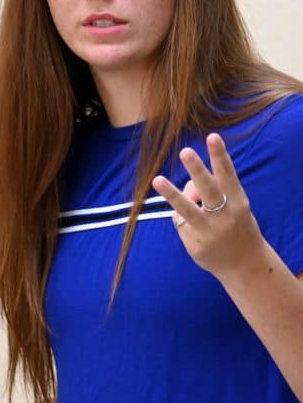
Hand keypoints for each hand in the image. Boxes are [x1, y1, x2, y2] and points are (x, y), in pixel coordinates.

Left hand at [151, 132, 265, 282]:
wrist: (246, 266)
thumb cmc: (236, 226)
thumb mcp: (233, 208)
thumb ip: (212, 192)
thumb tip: (185, 186)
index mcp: (238, 203)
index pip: (228, 174)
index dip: (220, 155)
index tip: (212, 136)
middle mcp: (224, 216)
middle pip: (208, 189)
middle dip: (197, 169)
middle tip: (186, 151)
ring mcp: (209, 231)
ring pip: (187, 209)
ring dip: (172, 193)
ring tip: (157, 179)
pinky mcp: (194, 244)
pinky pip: (180, 222)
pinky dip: (183, 220)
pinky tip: (197, 229)